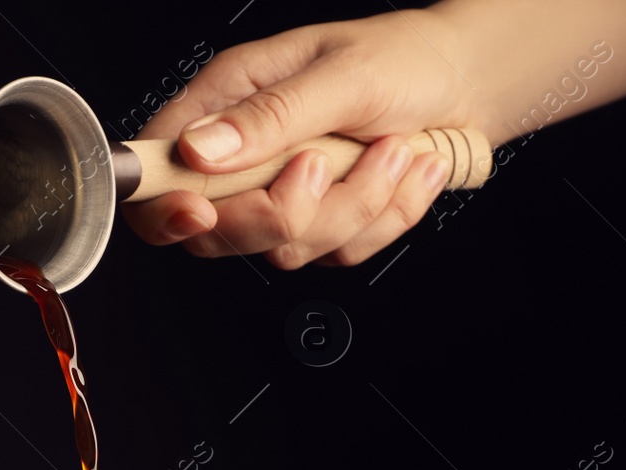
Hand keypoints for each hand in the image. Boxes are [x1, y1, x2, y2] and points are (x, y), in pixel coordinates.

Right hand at [121, 10, 474, 268]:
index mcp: (228, 102)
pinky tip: (405, 170)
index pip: (158, 170)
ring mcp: (285, 196)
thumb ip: (269, 117)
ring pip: (288, 248)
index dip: (166, 206)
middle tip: (324, 164)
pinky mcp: (327, 226)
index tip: (200, 211)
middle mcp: (247, 156)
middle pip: (219, 232)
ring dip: (355, 204)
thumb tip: (198, 149)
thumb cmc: (404, 60)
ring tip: (394, 149)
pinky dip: (385, 217)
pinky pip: (340, 253)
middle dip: (284, 211)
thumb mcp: (340, 76)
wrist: (468, 84)